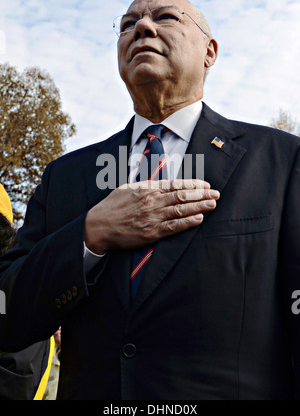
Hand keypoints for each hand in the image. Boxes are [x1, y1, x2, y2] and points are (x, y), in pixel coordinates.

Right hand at [84, 179, 219, 254]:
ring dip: (199, 206)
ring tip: (213, 204)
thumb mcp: (128, 189)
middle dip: (201, 194)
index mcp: (147, 189)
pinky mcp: (151, 232)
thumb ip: (146, 186)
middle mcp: (152, 201)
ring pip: (181, 210)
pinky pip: (173, 227)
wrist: (98, 226)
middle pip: (182, 196)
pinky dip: (187, 222)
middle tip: (215, 193)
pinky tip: (199, 219)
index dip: (193, 184)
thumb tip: (160, 183)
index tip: (205, 184)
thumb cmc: (112, 207)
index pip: (175, 184)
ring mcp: (152, 217)